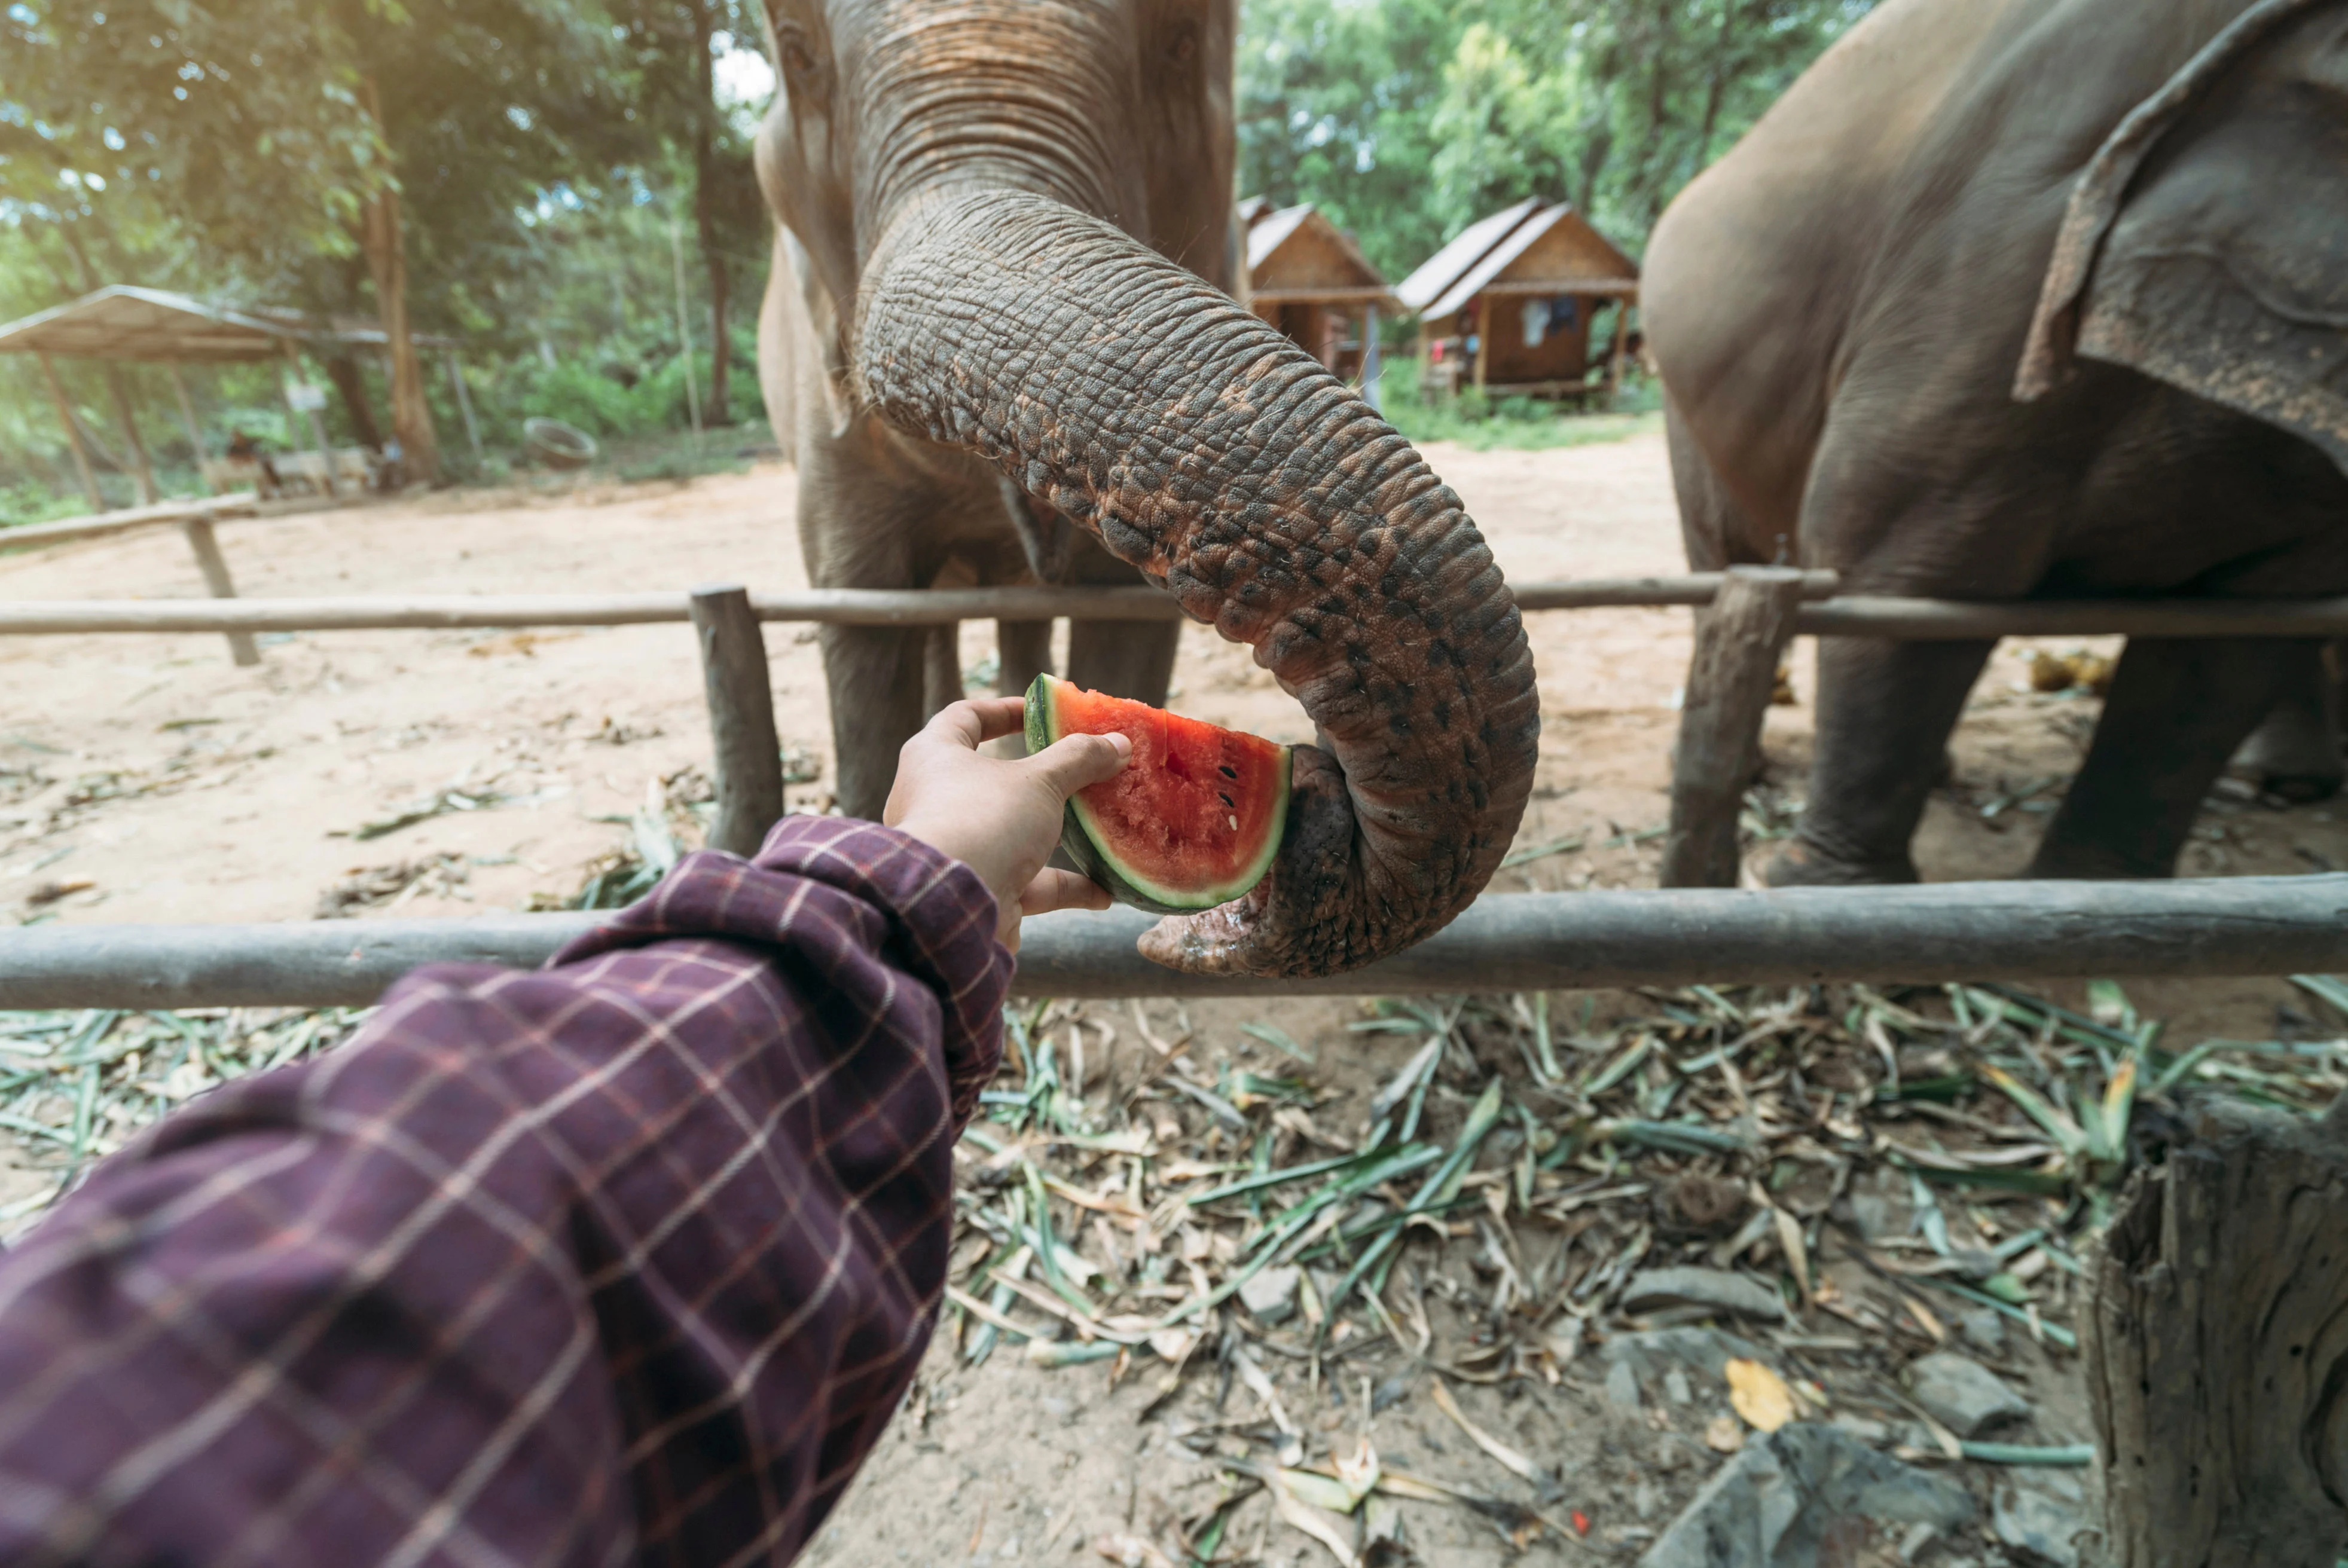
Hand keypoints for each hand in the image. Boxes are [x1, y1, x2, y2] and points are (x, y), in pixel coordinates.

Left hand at [884, 696, 1130, 950]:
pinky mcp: (979, 891)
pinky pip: (1028, 883)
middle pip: (996, 778)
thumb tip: (1118, 743)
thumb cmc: (983, 822)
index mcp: (935, 757)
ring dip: (1060, 833)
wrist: (949, 911)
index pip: (966, 717)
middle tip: (1084, 769)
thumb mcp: (1039, 781)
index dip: (1006, 710)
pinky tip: (1104, 892)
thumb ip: (1079, 759)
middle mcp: (938, 801)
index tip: (1044, 712)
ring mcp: (959, 849)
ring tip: (1103, 826)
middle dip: (1045, 778)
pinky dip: (1065, 886)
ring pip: (1015, 833)